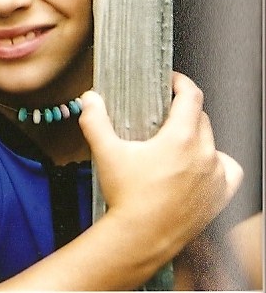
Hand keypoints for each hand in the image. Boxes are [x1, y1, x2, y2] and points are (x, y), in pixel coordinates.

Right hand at [80, 72, 242, 258]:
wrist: (142, 237)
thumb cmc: (127, 197)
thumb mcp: (105, 152)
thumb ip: (95, 120)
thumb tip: (90, 98)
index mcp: (180, 138)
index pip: (192, 97)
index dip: (181, 83)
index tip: (171, 81)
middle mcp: (204, 154)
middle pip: (201, 119)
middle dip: (184, 111)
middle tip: (164, 115)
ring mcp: (216, 176)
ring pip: (213, 143)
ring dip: (198, 137)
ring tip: (177, 144)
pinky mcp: (220, 195)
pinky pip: (228, 169)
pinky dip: (217, 163)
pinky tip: (202, 166)